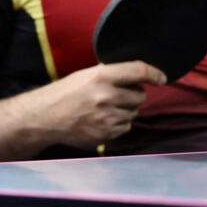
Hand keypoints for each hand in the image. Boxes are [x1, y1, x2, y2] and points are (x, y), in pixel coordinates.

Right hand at [38, 61, 165, 148]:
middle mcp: (106, 96)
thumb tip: (135, 74)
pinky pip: (125, 127)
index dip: (154, 73)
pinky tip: (101, 119)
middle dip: (132, 94)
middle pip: (140, 95)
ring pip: (133, 113)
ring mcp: (106, 118)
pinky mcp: (106, 134)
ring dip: (125, 110)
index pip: (138, 71)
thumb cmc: (65, 93)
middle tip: (116, 94)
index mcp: (100, 76)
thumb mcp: (85, 75)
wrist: (46, 117)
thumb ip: (109, 74)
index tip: (161, 77)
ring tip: (104, 108)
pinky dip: (118, 123)